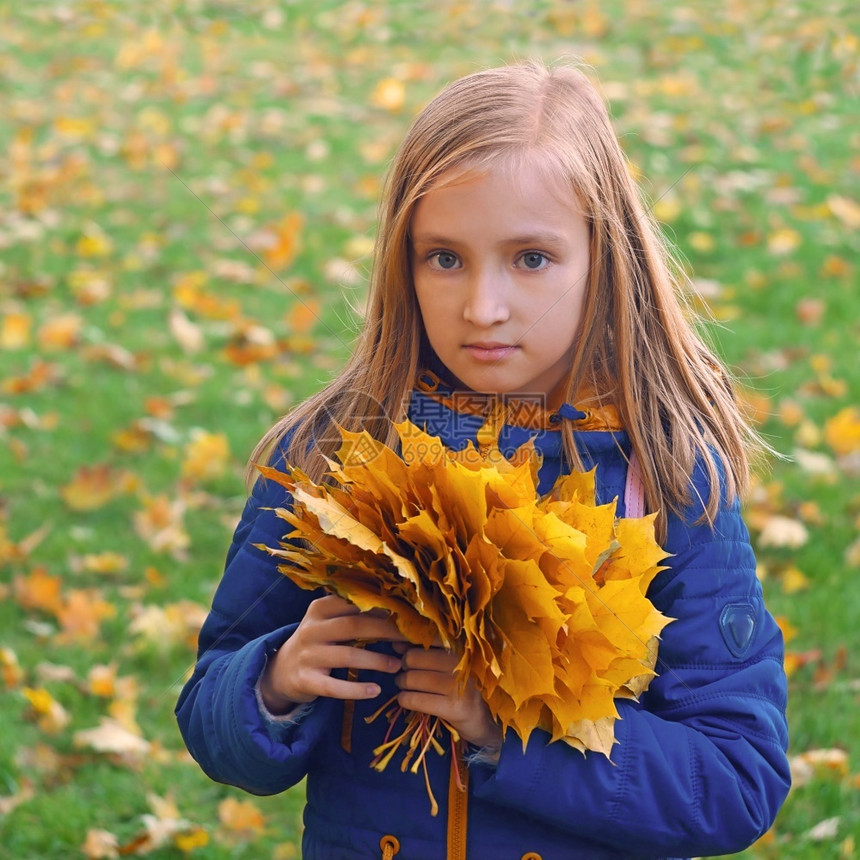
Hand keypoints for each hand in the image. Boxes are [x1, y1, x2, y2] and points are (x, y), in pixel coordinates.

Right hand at [259, 594, 403, 712]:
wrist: (281, 670)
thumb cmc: (318, 640)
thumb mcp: (328, 620)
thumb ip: (354, 611)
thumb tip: (396, 605)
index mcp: (320, 608)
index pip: (354, 602)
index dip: (382, 607)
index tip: (406, 613)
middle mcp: (312, 629)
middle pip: (354, 625)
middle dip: (386, 631)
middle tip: (410, 638)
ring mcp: (307, 655)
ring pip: (347, 656)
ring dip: (377, 660)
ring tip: (397, 665)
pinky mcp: (306, 680)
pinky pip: (334, 687)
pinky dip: (356, 689)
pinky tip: (376, 690)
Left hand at [394, 644, 501, 748]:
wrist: (483, 718)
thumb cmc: (461, 685)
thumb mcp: (448, 663)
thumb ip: (425, 650)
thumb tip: (396, 644)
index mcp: (461, 646)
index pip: (427, 636)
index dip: (408, 641)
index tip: (401, 648)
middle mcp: (462, 662)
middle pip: (413, 657)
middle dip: (403, 666)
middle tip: (405, 672)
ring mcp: (459, 685)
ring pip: (412, 679)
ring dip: (402, 683)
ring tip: (405, 685)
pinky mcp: (454, 708)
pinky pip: (415, 700)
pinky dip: (404, 699)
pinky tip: (406, 699)